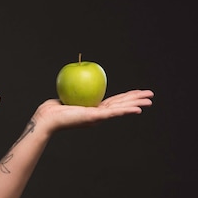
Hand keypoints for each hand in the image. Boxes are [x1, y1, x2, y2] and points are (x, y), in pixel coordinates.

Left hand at [34, 89, 153, 134]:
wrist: (46, 118)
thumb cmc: (52, 109)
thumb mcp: (68, 96)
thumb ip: (75, 91)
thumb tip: (77, 79)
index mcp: (93, 110)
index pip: (114, 102)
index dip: (126, 98)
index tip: (137, 93)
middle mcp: (98, 115)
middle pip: (121, 105)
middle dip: (136, 100)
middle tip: (151, 96)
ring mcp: (97, 117)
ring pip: (121, 109)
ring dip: (136, 104)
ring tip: (149, 101)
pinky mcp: (94, 117)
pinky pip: (113, 113)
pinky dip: (126, 111)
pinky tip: (137, 109)